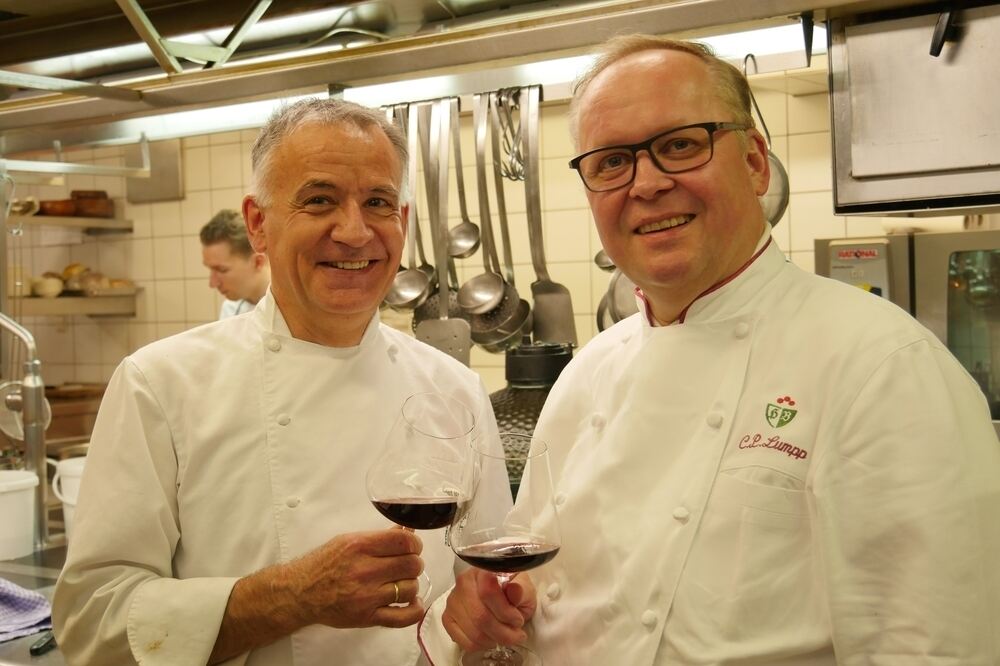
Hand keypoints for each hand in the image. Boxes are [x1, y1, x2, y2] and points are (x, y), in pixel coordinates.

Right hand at [289, 527, 425, 628]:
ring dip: (410, 585)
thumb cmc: (323, 564)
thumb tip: (406, 530)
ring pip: (410, 588)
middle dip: (414, 563)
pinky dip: (413, 609)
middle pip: (412, 565)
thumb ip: (379, 537)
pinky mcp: (367, 617)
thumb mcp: (348, 540)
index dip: (415, 543)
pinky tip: (411, 602)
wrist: (300, 593)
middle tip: (405, 565)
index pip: (404, 542)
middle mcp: (364, 570)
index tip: (412, 547)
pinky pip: (403, 617)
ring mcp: (367, 596)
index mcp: (360, 546)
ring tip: (400, 583)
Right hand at [442, 568, 536, 651]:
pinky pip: (462, 640)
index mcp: (483, 570)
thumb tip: (514, 590)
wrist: (501, 596)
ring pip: (473, 631)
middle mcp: (464, 582)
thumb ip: (521, 590)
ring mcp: (453, 601)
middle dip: (502, 632)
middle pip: (480, 616)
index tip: (518, 620)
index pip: (488, 592)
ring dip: (493, 640)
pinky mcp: (448, 618)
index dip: (506, 612)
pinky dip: (480, 646)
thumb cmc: (512, 592)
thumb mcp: (524, 589)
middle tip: (516, 635)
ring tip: (504, 636)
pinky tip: (490, 639)